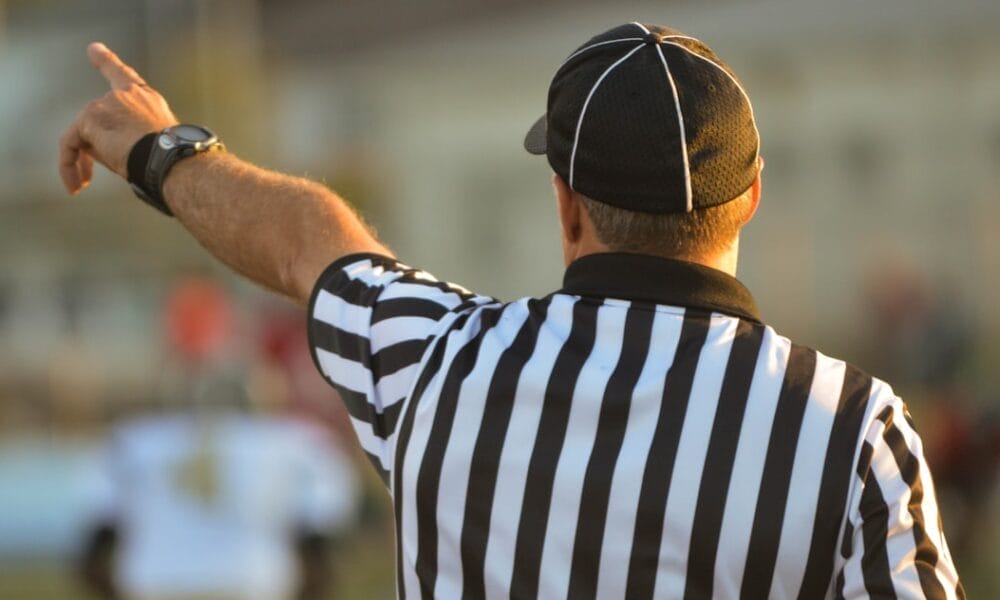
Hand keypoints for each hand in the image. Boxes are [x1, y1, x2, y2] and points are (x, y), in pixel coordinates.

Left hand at [59, 43, 178, 194]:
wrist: (170, 160)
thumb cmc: (171, 159)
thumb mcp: (152, 143)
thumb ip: (123, 137)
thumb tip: (93, 148)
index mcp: (147, 99)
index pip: (123, 76)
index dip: (106, 61)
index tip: (94, 49)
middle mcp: (126, 96)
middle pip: (97, 118)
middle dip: (94, 149)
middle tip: (89, 177)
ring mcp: (107, 104)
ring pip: (83, 133)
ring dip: (82, 162)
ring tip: (84, 185)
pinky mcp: (91, 118)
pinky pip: (70, 144)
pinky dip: (69, 165)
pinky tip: (76, 184)